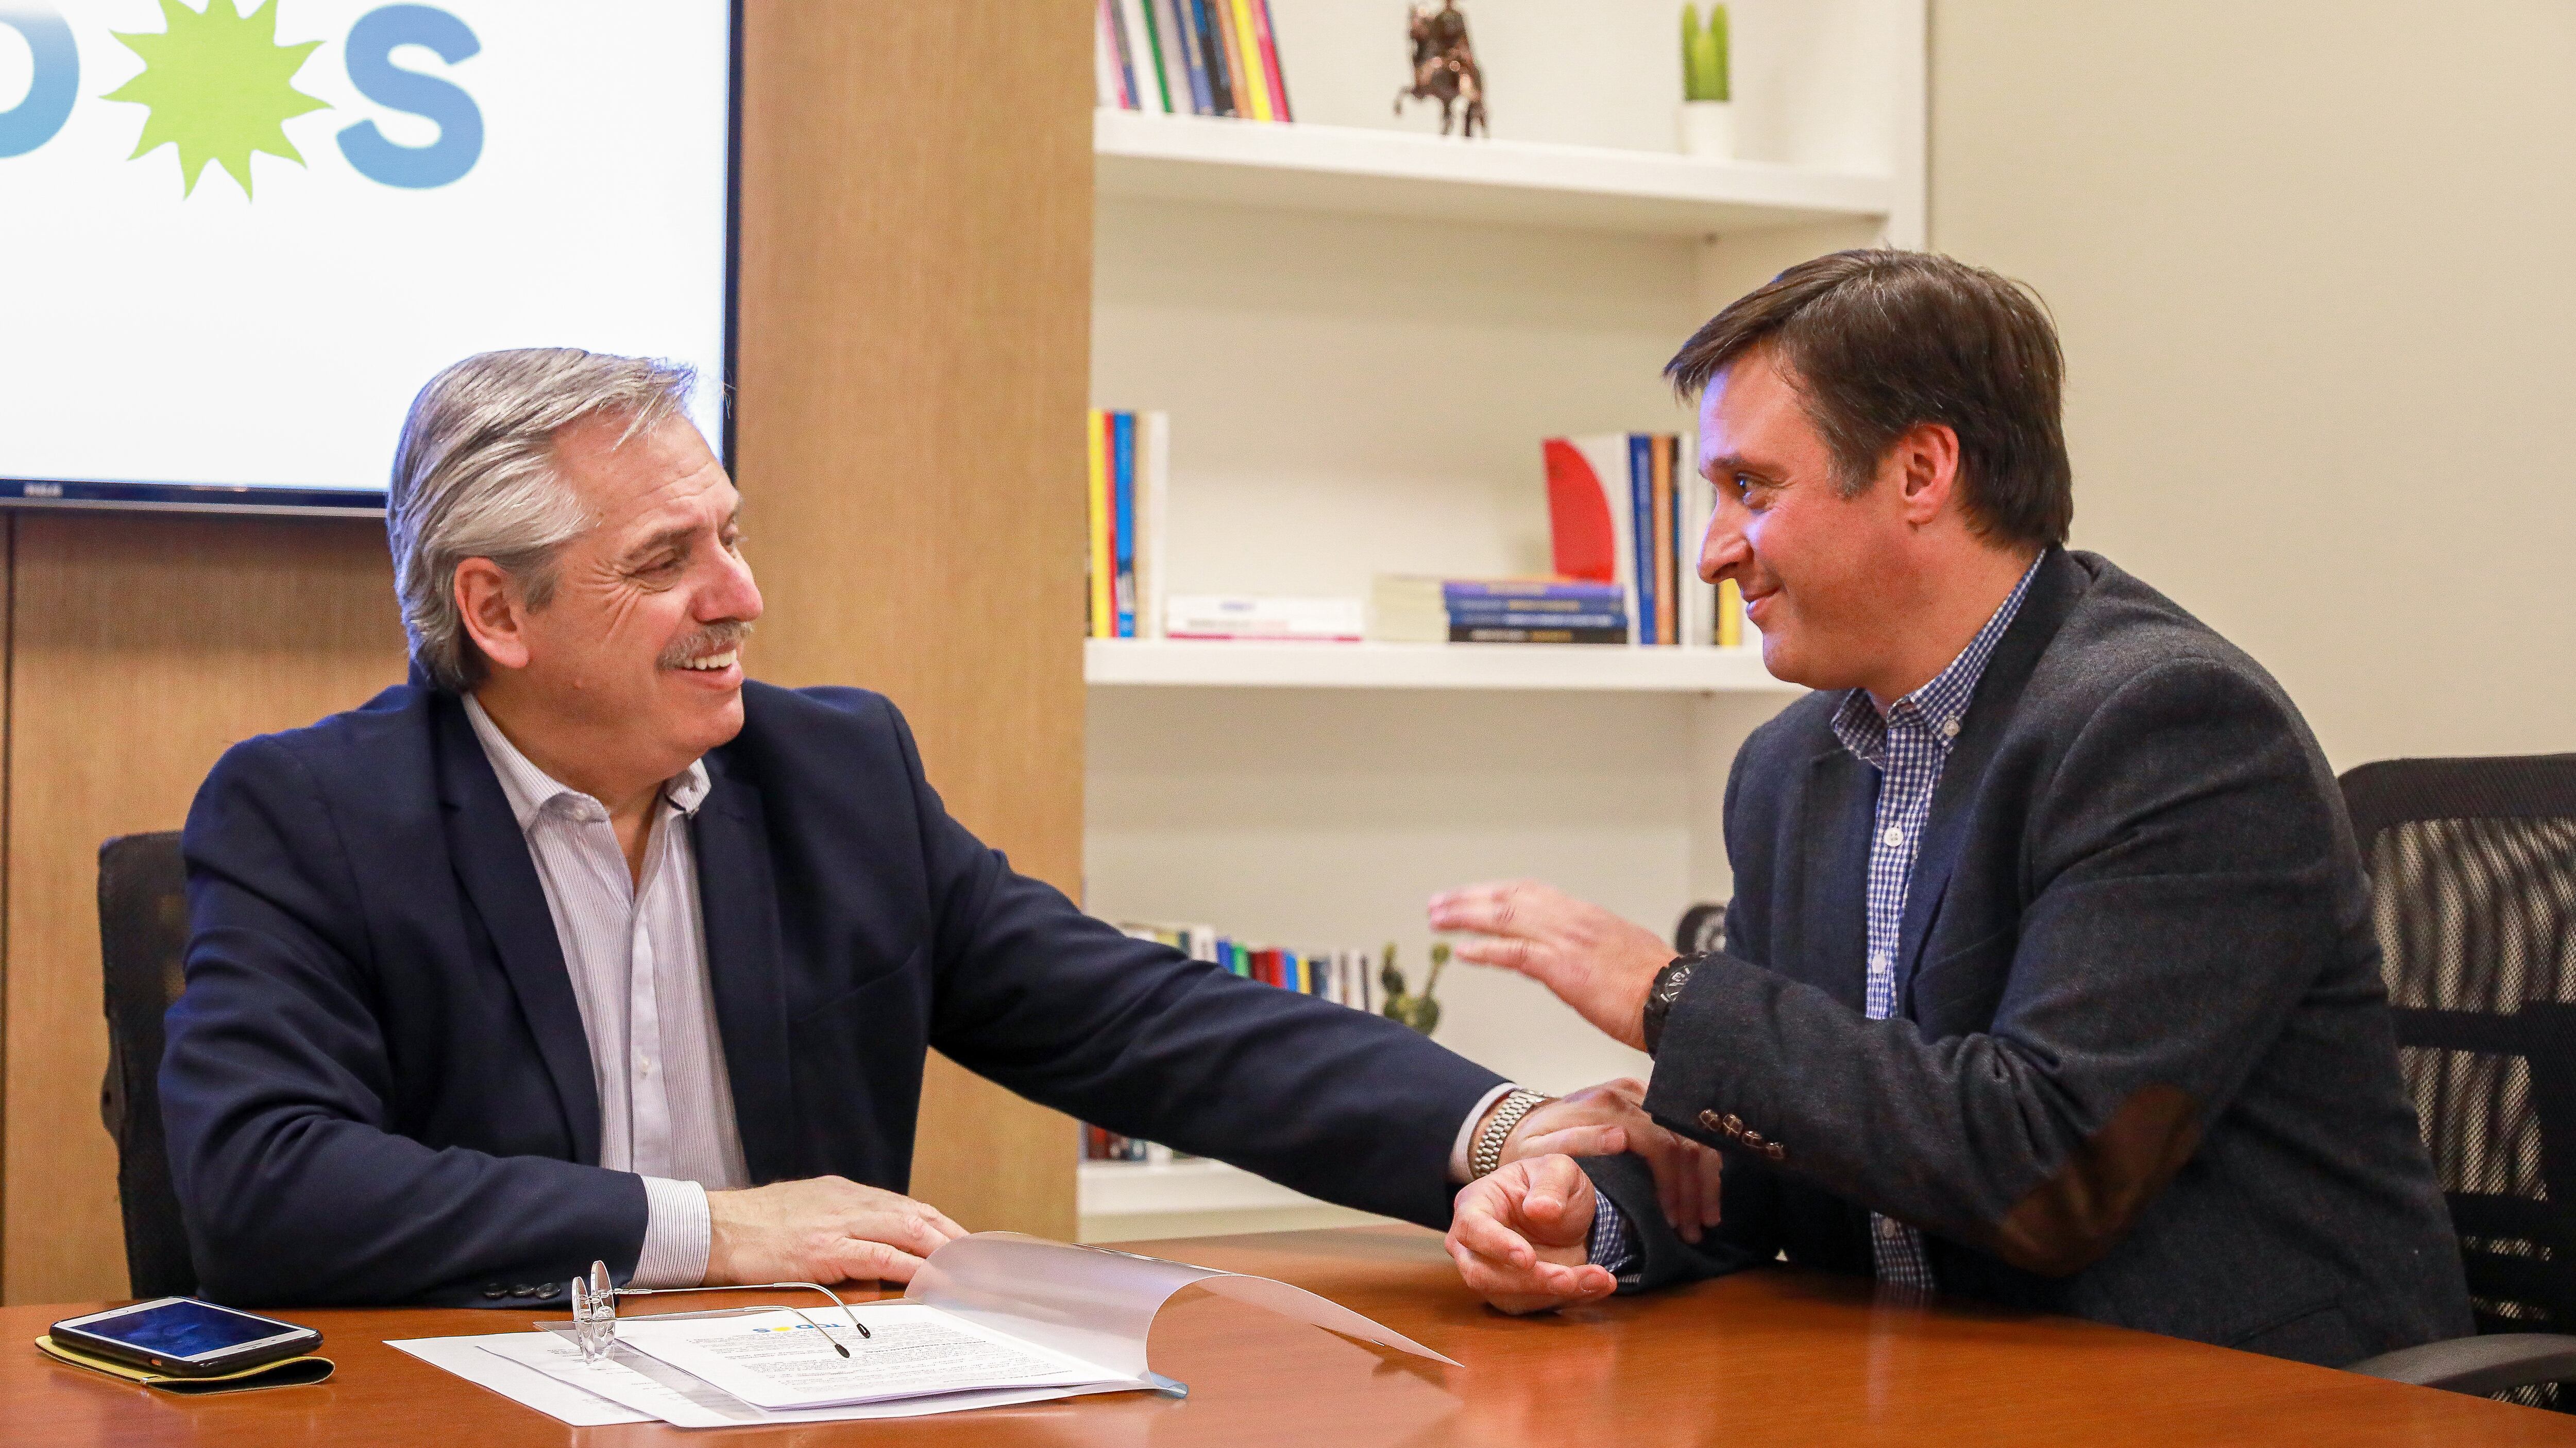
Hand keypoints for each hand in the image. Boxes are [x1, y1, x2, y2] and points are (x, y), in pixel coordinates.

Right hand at [704, 1176, 967, 1286]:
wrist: (716, 1227)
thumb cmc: (755, 1225)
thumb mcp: (807, 1211)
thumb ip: (840, 1224)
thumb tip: (868, 1249)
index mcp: (847, 1194)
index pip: (907, 1206)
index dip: (939, 1225)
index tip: (962, 1242)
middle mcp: (850, 1202)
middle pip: (918, 1215)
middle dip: (953, 1238)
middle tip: (978, 1260)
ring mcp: (840, 1223)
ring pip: (907, 1229)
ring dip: (941, 1251)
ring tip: (966, 1271)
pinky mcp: (826, 1248)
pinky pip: (880, 1255)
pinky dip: (911, 1266)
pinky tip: (929, 1278)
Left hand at [1428, 880, 1671, 1049]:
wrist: (1681, 1000)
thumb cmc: (1659, 988)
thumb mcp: (1620, 958)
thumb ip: (1586, 953)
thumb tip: (1560, 960)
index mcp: (1587, 916)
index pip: (1531, 893)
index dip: (1496, 892)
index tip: (1472, 896)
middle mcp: (1573, 920)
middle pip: (1510, 897)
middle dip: (1469, 899)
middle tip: (1439, 904)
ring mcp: (1567, 942)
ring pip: (1505, 916)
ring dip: (1465, 916)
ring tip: (1437, 920)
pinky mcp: (1564, 968)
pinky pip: (1513, 953)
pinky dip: (1484, 950)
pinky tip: (1462, 953)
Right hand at [1446, 1154, 1615, 1314]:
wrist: (1565, 1212)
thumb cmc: (1550, 1184)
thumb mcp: (1559, 1169)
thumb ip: (1551, 1184)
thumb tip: (1541, 1210)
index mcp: (1475, 1204)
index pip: (1472, 1228)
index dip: (1496, 1245)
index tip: (1527, 1258)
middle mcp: (1474, 1245)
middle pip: (1482, 1274)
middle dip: (1529, 1281)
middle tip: (1569, 1278)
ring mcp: (1490, 1273)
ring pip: (1511, 1297)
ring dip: (1557, 1293)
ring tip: (1600, 1278)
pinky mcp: (1513, 1296)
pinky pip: (1537, 1307)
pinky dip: (1572, 1300)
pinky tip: (1599, 1285)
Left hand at [1495, 1079, 1723, 1243]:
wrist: (1519, 1125)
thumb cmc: (1529, 1147)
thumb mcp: (1539, 1151)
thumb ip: (1576, 1143)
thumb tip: (1622, 1139)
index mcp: (1607, 1105)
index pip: (1662, 1143)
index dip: (1676, 1186)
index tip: (1677, 1222)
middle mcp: (1629, 1093)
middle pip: (1684, 1139)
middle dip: (1697, 1188)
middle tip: (1698, 1228)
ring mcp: (1640, 1095)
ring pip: (1691, 1135)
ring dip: (1703, 1180)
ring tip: (1703, 1221)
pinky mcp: (1645, 1102)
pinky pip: (1682, 1133)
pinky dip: (1695, 1166)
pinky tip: (1698, 1196)